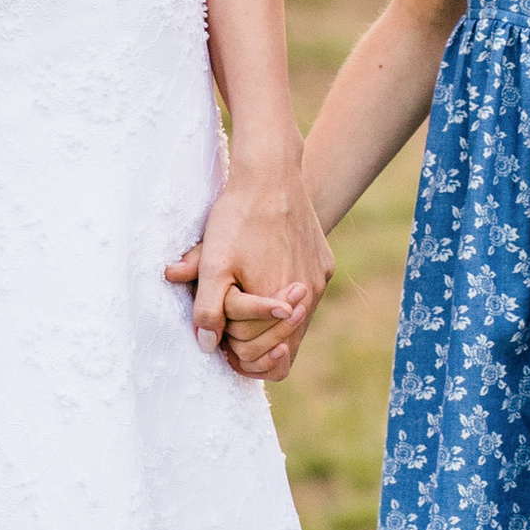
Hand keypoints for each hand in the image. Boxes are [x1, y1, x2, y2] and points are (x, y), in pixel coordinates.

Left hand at [165, 162, 333, 382]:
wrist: (271, 175)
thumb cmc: (239, 217)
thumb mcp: (214, 262)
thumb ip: (209, 308)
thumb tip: (206, 346)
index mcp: (280, 304)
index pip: (258, 354)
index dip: (232, 348)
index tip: (217, 331)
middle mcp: (307, 297)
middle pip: (281, 345)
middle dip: (251, 340)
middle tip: (226, 321)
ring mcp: (318, 282)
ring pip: (294, 323)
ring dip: (268, 322)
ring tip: (241, 301)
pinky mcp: (323, 266)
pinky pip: (304, 299)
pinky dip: (283, 300)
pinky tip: (262, 278)